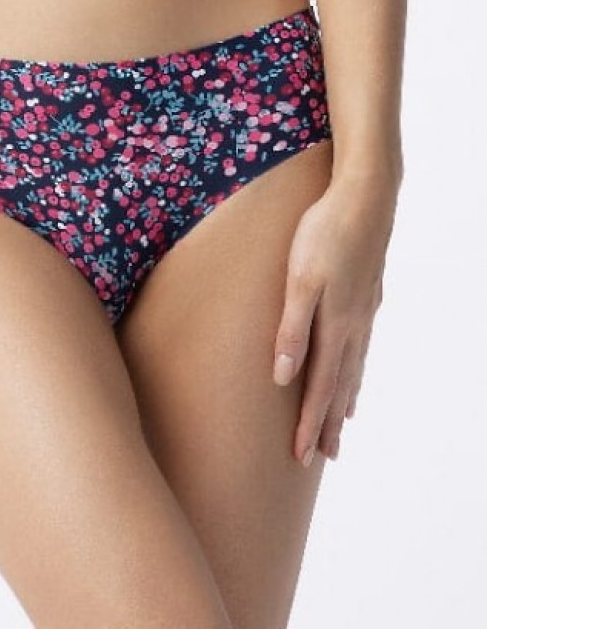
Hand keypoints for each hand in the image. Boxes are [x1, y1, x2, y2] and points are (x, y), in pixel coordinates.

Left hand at [272, 176, 398, 465]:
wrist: (367, 195)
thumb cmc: (325, 233)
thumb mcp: (300, 279)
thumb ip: (292, 328)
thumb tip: (284, 378)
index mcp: (335, 325)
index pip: (318, 388)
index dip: (309, 423)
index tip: (302, 456)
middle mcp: (354, 325)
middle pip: (340, 386)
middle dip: (328, 422)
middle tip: (323, 456)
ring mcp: (364, 311)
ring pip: (353, 367)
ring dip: (344, 400)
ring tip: (341, 426)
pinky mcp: (367, 294)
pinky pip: (361, 346)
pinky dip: (355, 369)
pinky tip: (354, 368)